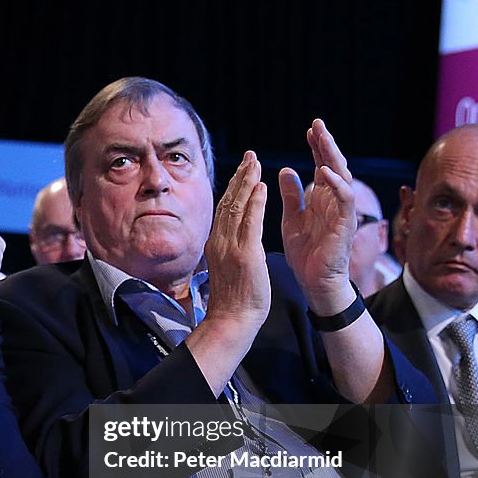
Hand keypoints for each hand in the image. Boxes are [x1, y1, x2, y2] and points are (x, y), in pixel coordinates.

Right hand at [203, 150, 270, 335]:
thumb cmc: (233, 301)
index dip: (233, 187)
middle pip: (228, 202)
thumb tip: (232, 237)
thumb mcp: (227, 269)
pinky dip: (255, 202)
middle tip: (250, 156)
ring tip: (256, 162)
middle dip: (239, 176)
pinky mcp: (244, 255)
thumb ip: (229, 249)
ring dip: (246, 182)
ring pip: (236, 206)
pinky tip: (262, 186)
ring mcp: (230, 247)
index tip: (243, 170)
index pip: (224, 209)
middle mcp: (219, 241)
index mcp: (216, 244)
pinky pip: (250, 223)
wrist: (231, 321)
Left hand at [279, 119, 355, 313]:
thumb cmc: (306, 252)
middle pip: (333, 165)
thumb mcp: (292, 218)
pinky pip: (344, 200)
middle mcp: (334, 201)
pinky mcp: (344, 225)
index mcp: (321, 198)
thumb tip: (286, 170)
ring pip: (342, 177)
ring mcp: (342, 211)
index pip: (321, 165)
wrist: (314, 282)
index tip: (309, 129)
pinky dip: (336, 185)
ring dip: (332, 157)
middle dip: (326, 144)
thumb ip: (291, 195)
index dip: (316, 147)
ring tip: (322, 138)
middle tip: (317, 124)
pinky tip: (324, 172)